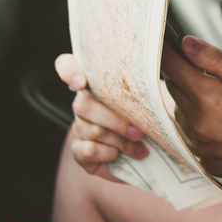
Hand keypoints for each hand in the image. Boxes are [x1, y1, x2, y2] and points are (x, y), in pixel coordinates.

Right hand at [54, 53, 148, 180]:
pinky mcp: (78, 151)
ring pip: (93, 130)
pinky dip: (109, 154)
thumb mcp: (146, 99)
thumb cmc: (146, 118)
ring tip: (140, 148)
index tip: (81, 81)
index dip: (68, 70)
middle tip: (139, 131)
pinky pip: (89, 150)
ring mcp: (79, 128)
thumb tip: (155, 82)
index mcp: (96, 84)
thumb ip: (141, 88)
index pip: (66, 65)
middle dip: (115, 120)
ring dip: (121, 141)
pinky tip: (120, 155)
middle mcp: (82, 104)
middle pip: (83, 104)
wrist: (147, 149)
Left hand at [161, 37, 221, 192]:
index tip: (165, 43)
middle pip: (174, 89)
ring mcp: (201, 146)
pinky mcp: (207, 162)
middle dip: (183, 74)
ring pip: (181, 112)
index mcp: (208, 98)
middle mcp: (198, 124)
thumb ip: (216, 60)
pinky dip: (199, 123)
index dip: (167, 52)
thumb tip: (187, 44)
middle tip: (204, 68)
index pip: (172, 68)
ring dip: (191, 100)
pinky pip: (191, 135)